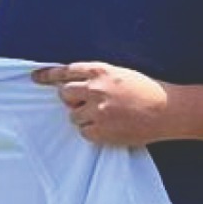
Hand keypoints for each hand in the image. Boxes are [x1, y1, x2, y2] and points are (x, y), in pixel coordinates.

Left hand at [33, 62, 172, 146]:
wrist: (167, 110)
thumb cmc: (147, 91)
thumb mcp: (121, 75)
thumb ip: (97, 79)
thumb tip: (76, 88)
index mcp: (100, 71)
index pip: (66, 71)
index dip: (48, 75)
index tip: (35, 77)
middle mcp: (95, 88)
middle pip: (64, 94)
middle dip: (71, 100)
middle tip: (87, 104)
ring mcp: (97, 110)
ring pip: (73, 116)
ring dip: (84, 117)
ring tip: (107, 117)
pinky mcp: (101, 130)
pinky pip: (84, 132)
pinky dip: (93, 131)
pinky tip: (111, 127)